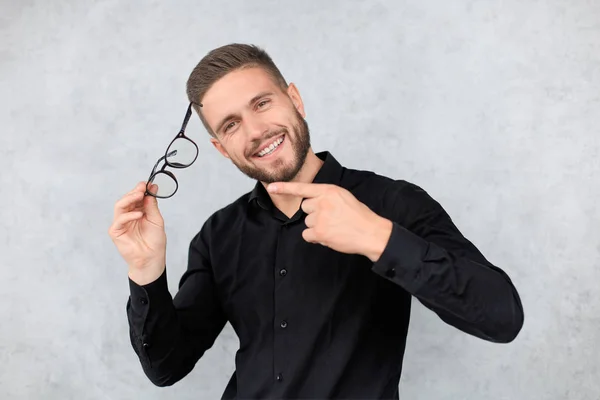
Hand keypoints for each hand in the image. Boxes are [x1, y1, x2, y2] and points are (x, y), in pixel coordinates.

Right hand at [108, 181, 166, 284]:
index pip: (136, 197)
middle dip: (135, 192)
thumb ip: (152, 205)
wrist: (152, 258)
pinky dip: (129, 215)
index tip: (148, 184)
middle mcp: (128, 216)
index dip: (141, 189)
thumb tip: (152, 189)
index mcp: (138, 211)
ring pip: (120, 206)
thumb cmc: (155, 241)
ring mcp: (121, 223)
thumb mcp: (156, 219)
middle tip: (143, 187)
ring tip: (140, 195)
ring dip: (129, 199)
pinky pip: (119, 220)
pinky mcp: (116, 232)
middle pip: (127, 199)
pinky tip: (139, 214)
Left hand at [267, 182, 392, 260]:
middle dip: (314, 214)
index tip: (271, 187)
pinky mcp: (319, 232)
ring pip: (307, 222)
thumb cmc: (358, 216)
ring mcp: (320, 217)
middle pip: (305, 208)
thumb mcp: (343, 197)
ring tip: (333, 228)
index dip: (285, 187)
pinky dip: (315, 238)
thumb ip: (326, 196)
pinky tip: (329, 236)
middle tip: (331, 218)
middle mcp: (322, 202)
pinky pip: (307, 235)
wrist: (370, 232)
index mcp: (329, 190)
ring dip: (316, 227)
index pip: (303, 188)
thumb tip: (311, 202)